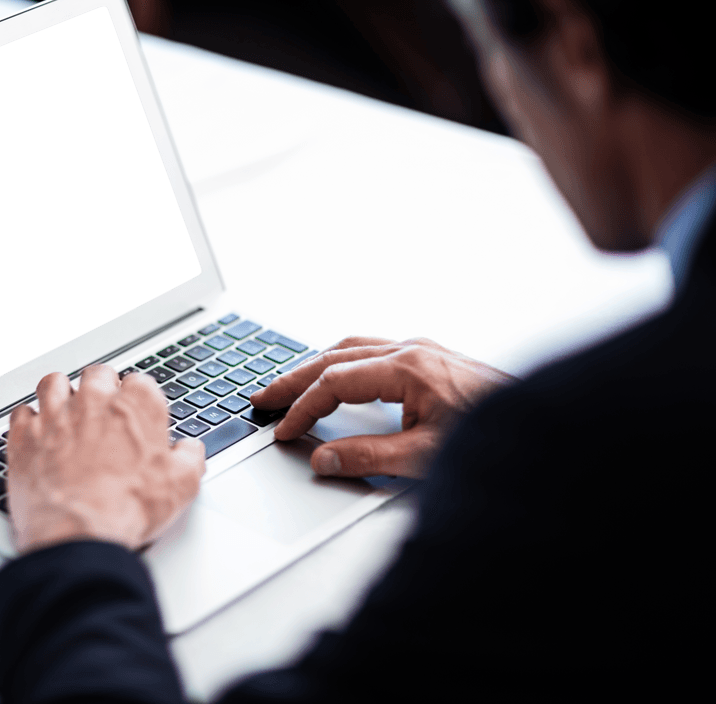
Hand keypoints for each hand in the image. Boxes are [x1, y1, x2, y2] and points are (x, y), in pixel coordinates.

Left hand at [5, 365, 205, 552]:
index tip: (138, 415)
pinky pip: (22, 413)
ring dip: (61, 394)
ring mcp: (55, 416)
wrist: (79, 534)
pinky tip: (38, 434)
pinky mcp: (25, 437)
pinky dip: (29, 421)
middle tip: (104, 412)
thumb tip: (190, 450)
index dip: (139, 400)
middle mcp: (94, 402)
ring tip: (67, 411)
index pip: (140, 383)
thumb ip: (189, 458)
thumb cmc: (128, 509)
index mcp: (135, 407)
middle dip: (102, 389)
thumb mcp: (181, 486)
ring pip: (54, 383)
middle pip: (97, 375)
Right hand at [250, 337, 516, 478]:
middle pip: (335, 356)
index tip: (284, 431)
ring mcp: (424, 350)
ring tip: (289, 385)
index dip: (303, 408)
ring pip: (353, 348)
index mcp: (408, 366)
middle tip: (262, 397)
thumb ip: (368, 458)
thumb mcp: (426, 456)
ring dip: (316, 366)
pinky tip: (338, 377)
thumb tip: (323, 460)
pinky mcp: (433, 359)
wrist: (546, 429)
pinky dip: (342, 363)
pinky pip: (373, 351)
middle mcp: (413, 349)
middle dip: (294, 378)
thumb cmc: (493, 438)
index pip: (335, 382)